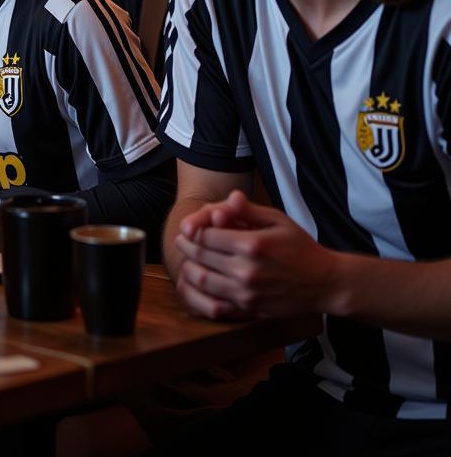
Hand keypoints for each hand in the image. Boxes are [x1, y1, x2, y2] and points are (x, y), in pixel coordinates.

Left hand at [174, 190, 337, 320]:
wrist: (325, 283)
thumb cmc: (300, 247)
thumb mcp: (277, 220)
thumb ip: (248, 209)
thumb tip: (227, 197)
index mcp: (252, 244)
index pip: (206, 235)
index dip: (193, 229)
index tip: (189, 226)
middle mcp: (247, 271)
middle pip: (200, 256)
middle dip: (186, 246)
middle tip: (182, 240)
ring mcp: (247, 293)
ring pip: (202, 280)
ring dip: (189, 268)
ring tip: (187, 259)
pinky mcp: (249, 309)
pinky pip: (214, 303)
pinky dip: (200, 293)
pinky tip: (199, 283)